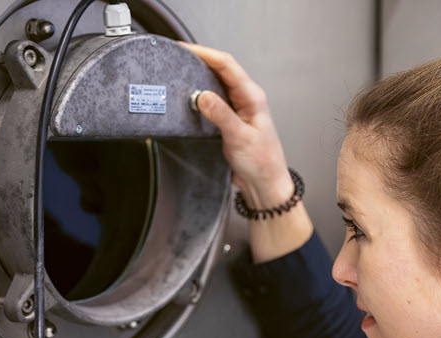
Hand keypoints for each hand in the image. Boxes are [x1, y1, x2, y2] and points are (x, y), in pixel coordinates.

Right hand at [180, 42, 293, 207]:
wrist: (264, 184)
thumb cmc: (262, 162)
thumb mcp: (240, 137)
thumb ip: (221, 116)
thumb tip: (202, 96)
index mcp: (252, 97)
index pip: (227, 65)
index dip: (205, 53)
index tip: (184, 49)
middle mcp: (245, 99)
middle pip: (219, 69)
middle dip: (198, 60)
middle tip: (175, 57)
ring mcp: (237, 108)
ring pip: (214, 83)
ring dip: (197, 77)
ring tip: (177, 72)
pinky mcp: (228, 119)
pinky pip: (211, 100)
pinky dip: (198, 94)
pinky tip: (187, 96)